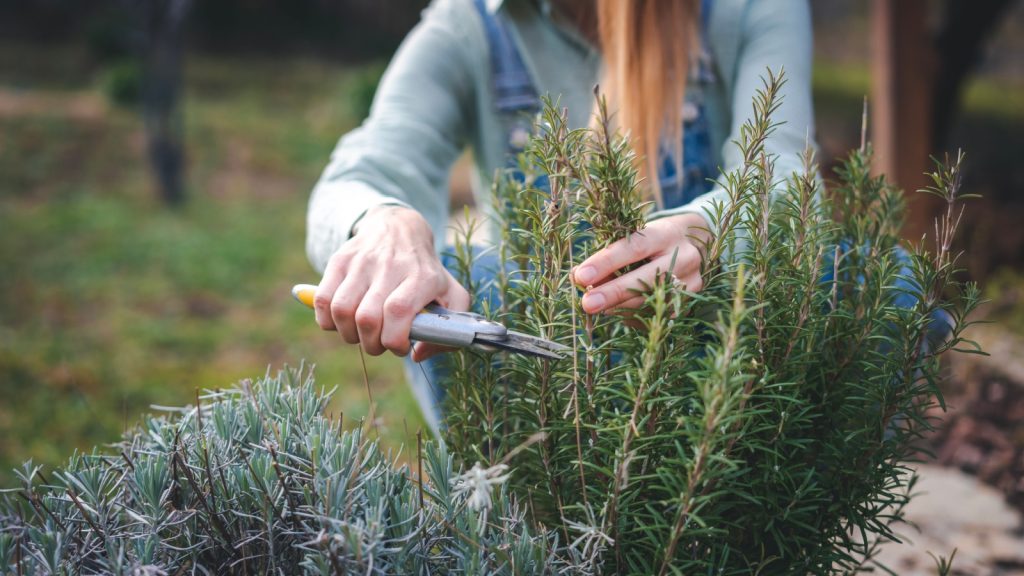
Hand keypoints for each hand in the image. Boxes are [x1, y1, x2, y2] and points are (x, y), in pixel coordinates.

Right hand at [312, 205, 469, 360]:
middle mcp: (391, 266)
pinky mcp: (339, 260)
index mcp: (422, 277)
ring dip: (349, 334)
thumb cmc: (426, 272)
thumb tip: (417, 354)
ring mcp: (362, 262)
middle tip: (379, 343)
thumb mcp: (452, 295)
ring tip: (360, 333)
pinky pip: (323, 299)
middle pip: (367, 318)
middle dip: (371, 344)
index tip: (400, 346)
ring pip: (342, 310)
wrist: (399, 228)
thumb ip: (447, 332)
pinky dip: (327, 320)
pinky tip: (342, 321)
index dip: (394, 339)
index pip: (398, 311)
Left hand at [572, 213, 710, 313]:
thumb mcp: (636, 236)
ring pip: (651, 301)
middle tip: (587, 304)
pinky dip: (634, 314)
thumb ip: (609, 254)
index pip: (634, 248)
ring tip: (596, 306)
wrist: (699, 241)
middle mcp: (684, 256)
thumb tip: (578, 277)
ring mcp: (692, 280)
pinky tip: (619, 310)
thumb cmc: (655, 238)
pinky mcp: (692, 299)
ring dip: (619, 306)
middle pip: (646, 279)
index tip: (581, 277)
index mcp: (666, 233)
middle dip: (613, 293)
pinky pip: (658, 314)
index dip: (606, 263)